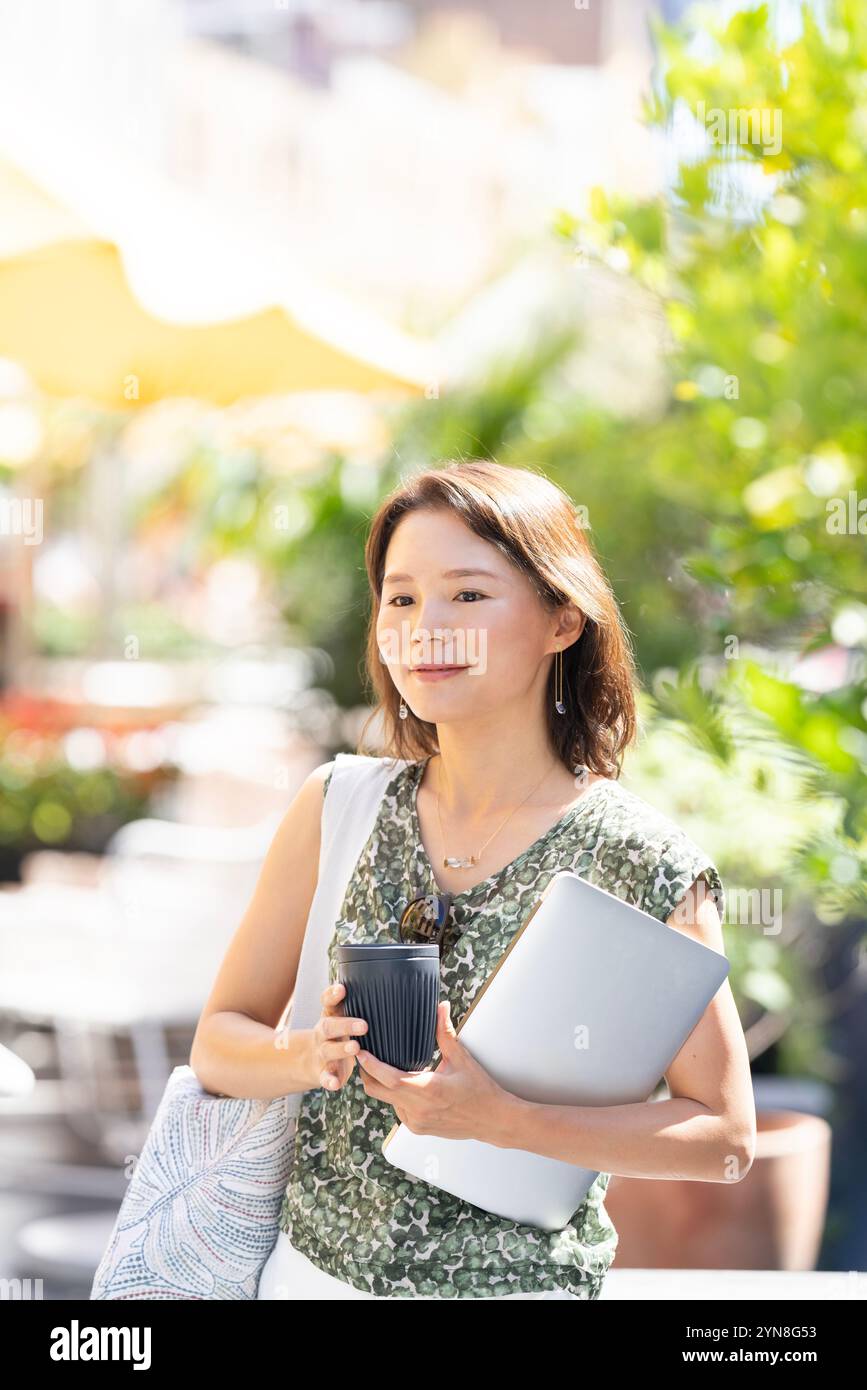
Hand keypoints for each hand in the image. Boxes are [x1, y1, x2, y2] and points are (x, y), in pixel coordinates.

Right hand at [310, 982, 368, 1092]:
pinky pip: (324, 1076)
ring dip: (341, 1049)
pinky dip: (329, 1080)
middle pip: (329, 1026)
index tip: (342, 989)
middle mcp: (323, 1032)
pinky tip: (335, 1085)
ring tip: (355, 1048)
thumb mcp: (343, 1017)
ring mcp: (321, 1052)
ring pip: (328, 1050)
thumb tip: (393, 985)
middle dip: (345, 1025)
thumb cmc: (339, 1034)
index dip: (332, 995)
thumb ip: (360, 1005)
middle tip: (364, 1025)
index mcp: (330, 1016)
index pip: (327, 1002)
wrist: (311, 1059)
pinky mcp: (322, 1072)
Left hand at [356, 1000, 507, 1140]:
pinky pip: (398, 1110)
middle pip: (378, 1092)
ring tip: (386, 1066)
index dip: (371, 1066)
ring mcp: (415, 1122)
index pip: (389, 1079)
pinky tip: (407, 1085)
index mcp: (428, 1090)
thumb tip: (440, 1006)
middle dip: (367, 1074)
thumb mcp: (461, 1059)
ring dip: (384, 1085)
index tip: (361, 1051)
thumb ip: (445, 1032)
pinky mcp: (417, 1129)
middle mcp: (417, 1110)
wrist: (491, 1120)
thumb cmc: (479, 1089)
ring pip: (387, 1101)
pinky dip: (397, 1097)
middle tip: (364, 1055)